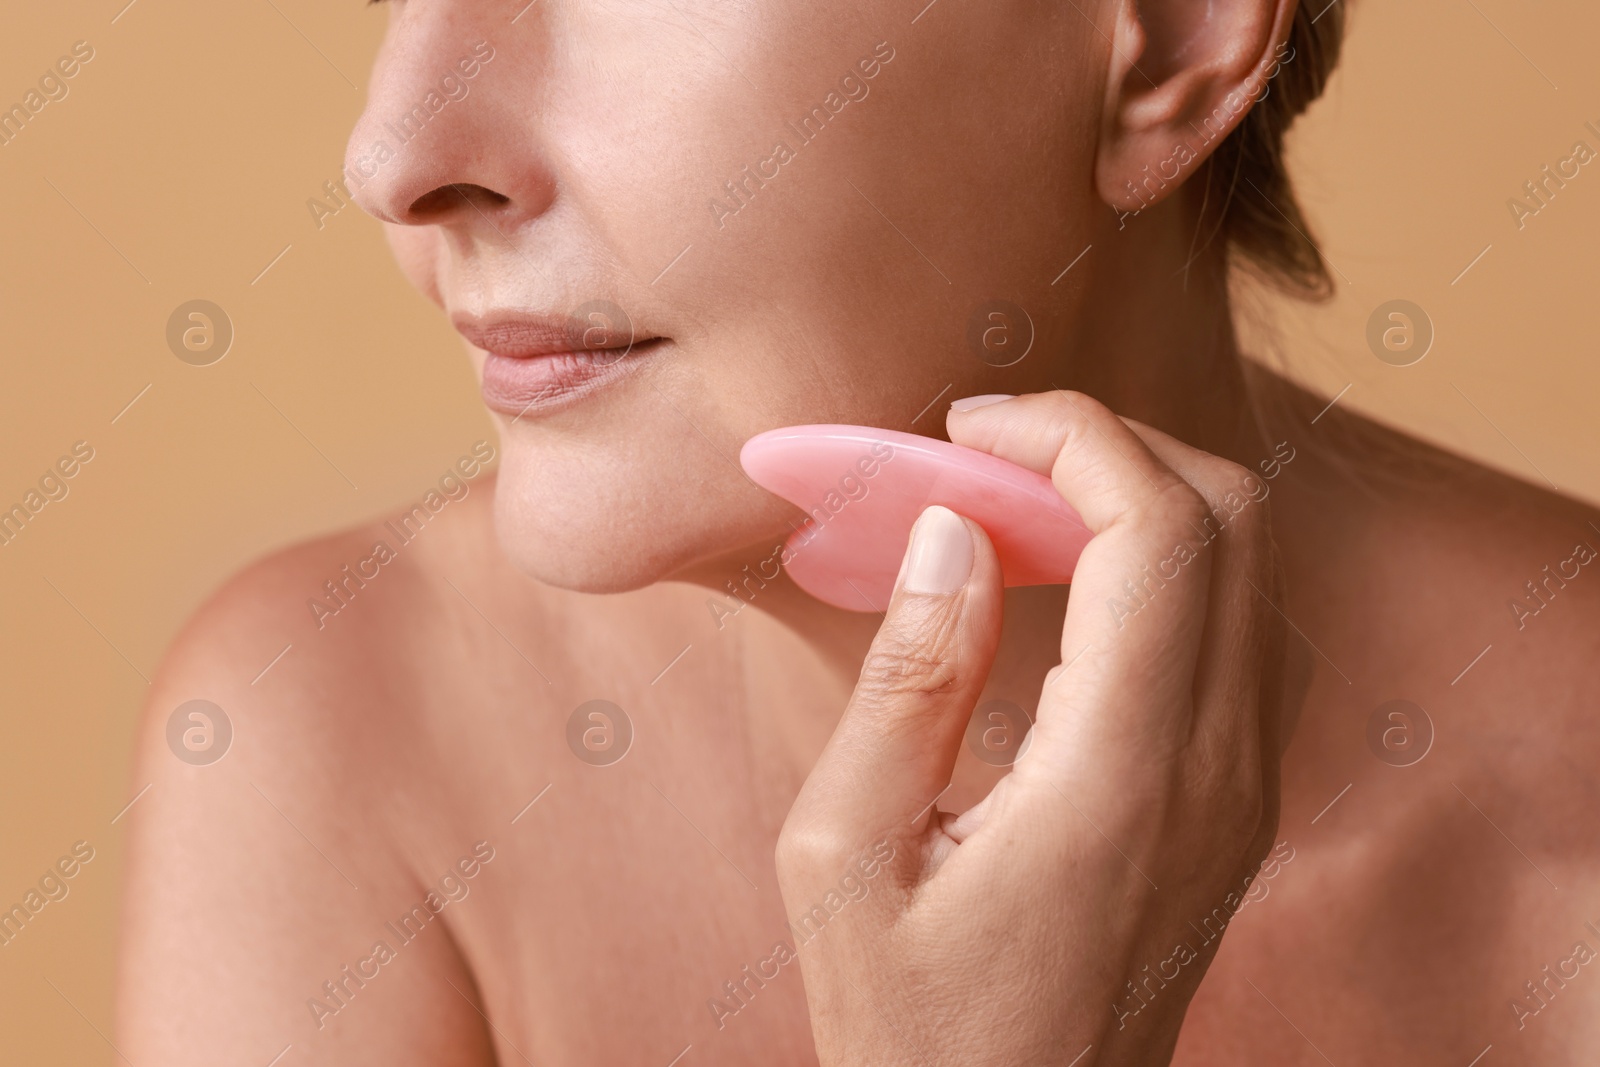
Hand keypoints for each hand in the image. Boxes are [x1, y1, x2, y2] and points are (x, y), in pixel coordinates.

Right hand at [776, 391, 1289, 1065]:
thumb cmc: (915, 1028)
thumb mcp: (845, 859)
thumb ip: (907, 682)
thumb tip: (956, 532)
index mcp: (1121, 778)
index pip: (1161, 530)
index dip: (1072, 436)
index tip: (969, 427)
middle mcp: (1218, 772)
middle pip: (1234, 519)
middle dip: (1111, 445)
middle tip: (986, 456)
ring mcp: (1246, 791)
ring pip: (1251, 567)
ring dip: (1144, 499)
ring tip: (1019, 508)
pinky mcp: (1238, 806)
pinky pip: (1242, 632)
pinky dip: (1170, 566)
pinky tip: (1071, 588)